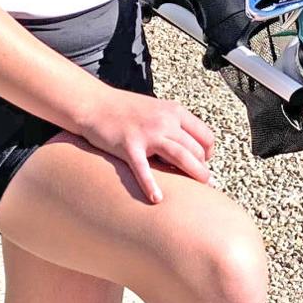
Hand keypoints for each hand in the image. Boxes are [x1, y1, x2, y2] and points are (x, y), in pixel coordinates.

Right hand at [78, 88, 214, 203]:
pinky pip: (143, 169)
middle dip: (202, 167)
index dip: (208, 152)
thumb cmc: (126, 110)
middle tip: (202, 181)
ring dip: (194, 174)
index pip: (205, 135)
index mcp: (174, 111)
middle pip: (195, 149)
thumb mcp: (157, 109)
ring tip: (200, 190)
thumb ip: (174, 124)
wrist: (94, 103)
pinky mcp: (128, 146)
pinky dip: (151, 185)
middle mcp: (164, 121)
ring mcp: (147, 133)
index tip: (203, 162)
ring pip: (180, 156)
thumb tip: (191, 147)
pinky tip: (157, 199)